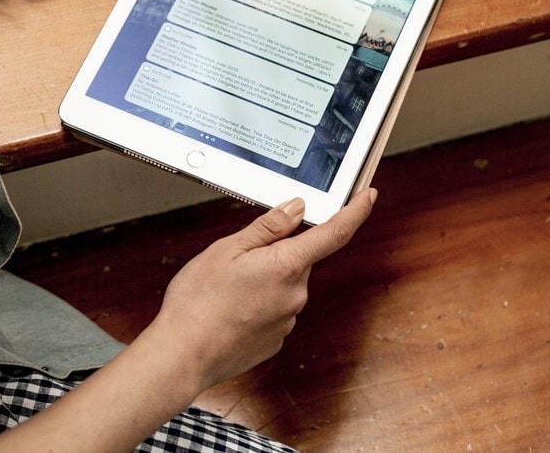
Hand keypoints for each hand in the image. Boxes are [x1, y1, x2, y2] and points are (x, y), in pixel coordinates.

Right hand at [143, 187, 374, 392]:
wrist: (183, 354)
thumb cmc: (197, 302)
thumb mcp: (226, 250)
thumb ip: (267, 228)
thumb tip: (296, 208)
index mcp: (286, 266)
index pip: (335, 233)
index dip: (355, 211)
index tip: (366, 196)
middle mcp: (295, 295)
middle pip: (298, 259)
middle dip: (276, 252)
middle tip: (238, 256)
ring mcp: (287, 320)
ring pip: (285, 284)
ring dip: (264, 278)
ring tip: (225, 288)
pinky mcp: (276, 340)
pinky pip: (274, 309)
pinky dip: (257, 302)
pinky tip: (230, 307)